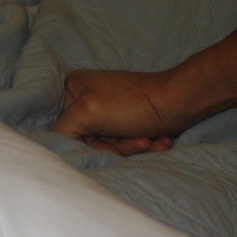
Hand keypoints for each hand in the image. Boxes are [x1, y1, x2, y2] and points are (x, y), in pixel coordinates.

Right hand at [53, 69, 176, 155]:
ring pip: (109, 144)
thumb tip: (56, 146)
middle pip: (90, 140)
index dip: (89, 144)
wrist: (181, 102)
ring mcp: (108, 108)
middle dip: (115, 147)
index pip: (66, 130)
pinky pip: (124, 141)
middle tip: (138, 142)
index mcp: (73, 88)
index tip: (112, 143)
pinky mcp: (127, 118)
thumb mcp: (88, 113)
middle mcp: (88, 96)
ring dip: (131, 148)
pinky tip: (157, 140)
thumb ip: (63, 129)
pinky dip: (140, 144)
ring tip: (151, 140)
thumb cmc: (134, 105)